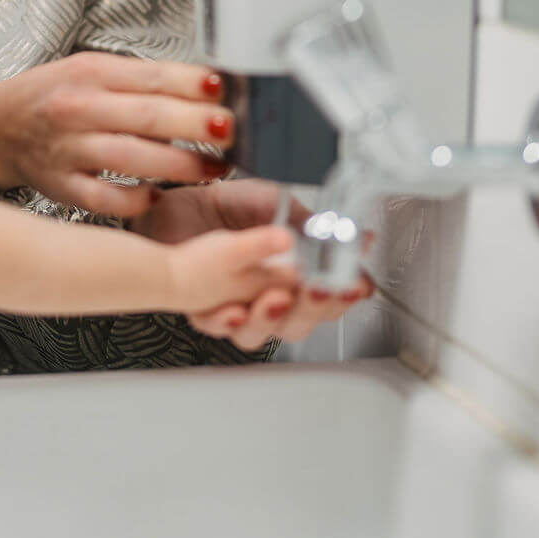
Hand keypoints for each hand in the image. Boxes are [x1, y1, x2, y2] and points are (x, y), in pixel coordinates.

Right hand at [0, 53, 233, 216]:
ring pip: (133, 158)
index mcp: (91, 73)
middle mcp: (79, 109)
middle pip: (149, 116)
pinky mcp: (61, 186)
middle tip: (233, 132)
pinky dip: (136, 199)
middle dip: (198, 125)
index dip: (194, 84)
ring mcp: (69, 150)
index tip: (226, 91)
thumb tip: (208, 86)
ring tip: (216, 168)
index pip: (152, 76)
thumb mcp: (92, 70)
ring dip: (182, 166)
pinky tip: (159, 195)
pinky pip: (105, 198)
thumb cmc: (53, 96)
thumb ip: (143, 79)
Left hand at [136, 179, 373, 349]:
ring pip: (263, 333)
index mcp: (297, 274)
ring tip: (274, 298)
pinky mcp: (206, 310)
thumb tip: (342, 231)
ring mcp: (241, 307)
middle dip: (314, 308)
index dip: (346, 294)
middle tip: (319, 288)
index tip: (355, 284)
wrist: (183, 204)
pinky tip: (234, 309)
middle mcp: (272, 297)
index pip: (331, 296)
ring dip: (272, 318)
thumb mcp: (276, 204)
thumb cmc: (232, 206)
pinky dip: (226, 320)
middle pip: (302, 321)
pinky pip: (217, 326)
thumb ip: (308, 224)